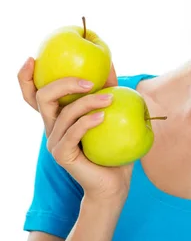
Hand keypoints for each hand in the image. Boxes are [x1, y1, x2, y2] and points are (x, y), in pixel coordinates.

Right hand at [18, 57, 132, 201]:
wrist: (114, 181)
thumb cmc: (114, 146)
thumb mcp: (112, 112)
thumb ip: (108, 89)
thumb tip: (110, 63)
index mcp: (58, 116)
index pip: (34, 95)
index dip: (26, 78)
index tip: (33, 59)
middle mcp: (51, 127)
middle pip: (42, 98)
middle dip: (63, 83)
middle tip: (90, 81)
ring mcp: (54, 141)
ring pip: (63, 114)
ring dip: (88, 102)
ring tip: (111, 98)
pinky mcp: (62, 155)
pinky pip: (72, 133)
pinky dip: (87, 122)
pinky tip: (103, 116)